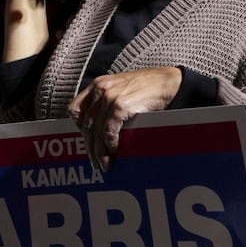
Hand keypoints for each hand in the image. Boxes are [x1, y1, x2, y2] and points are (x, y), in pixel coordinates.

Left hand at [69, 67, 183, 171]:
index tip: (87, 140)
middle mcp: (100, 89)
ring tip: (105, 164)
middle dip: (90, 146)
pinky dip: (110, 144)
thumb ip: (108, 102)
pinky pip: (109, 131)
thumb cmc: (150, 87)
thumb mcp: (123, 89)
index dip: (78, 127)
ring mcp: (109, 96)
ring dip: (99, 151)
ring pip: (96, 131)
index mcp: (98, 84)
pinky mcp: (120, 105)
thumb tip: (100, 128)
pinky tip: (114, 151)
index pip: (75, 109)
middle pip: (86, 124)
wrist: (170, 83)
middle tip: (95, 161)